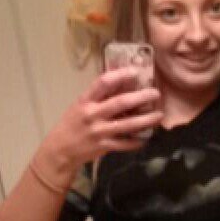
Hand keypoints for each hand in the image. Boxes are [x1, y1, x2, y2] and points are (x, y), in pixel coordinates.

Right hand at [34, 67, 163, 186]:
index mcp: (86, 100)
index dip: (120, 75)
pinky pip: (125, 144)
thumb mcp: (81, 105)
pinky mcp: (104, 147)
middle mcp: (92, 114)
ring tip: (159, 115)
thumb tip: (122, 81)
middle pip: (120, 103)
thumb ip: (99, 96)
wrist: (61, 149)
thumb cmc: (73, 123)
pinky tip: (146, 137)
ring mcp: (99, 132)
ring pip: (127, 125)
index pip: (103, 83)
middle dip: (141, 97)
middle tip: (155, 93)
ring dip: (146, 120)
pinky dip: (137, 141)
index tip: (135, 71)